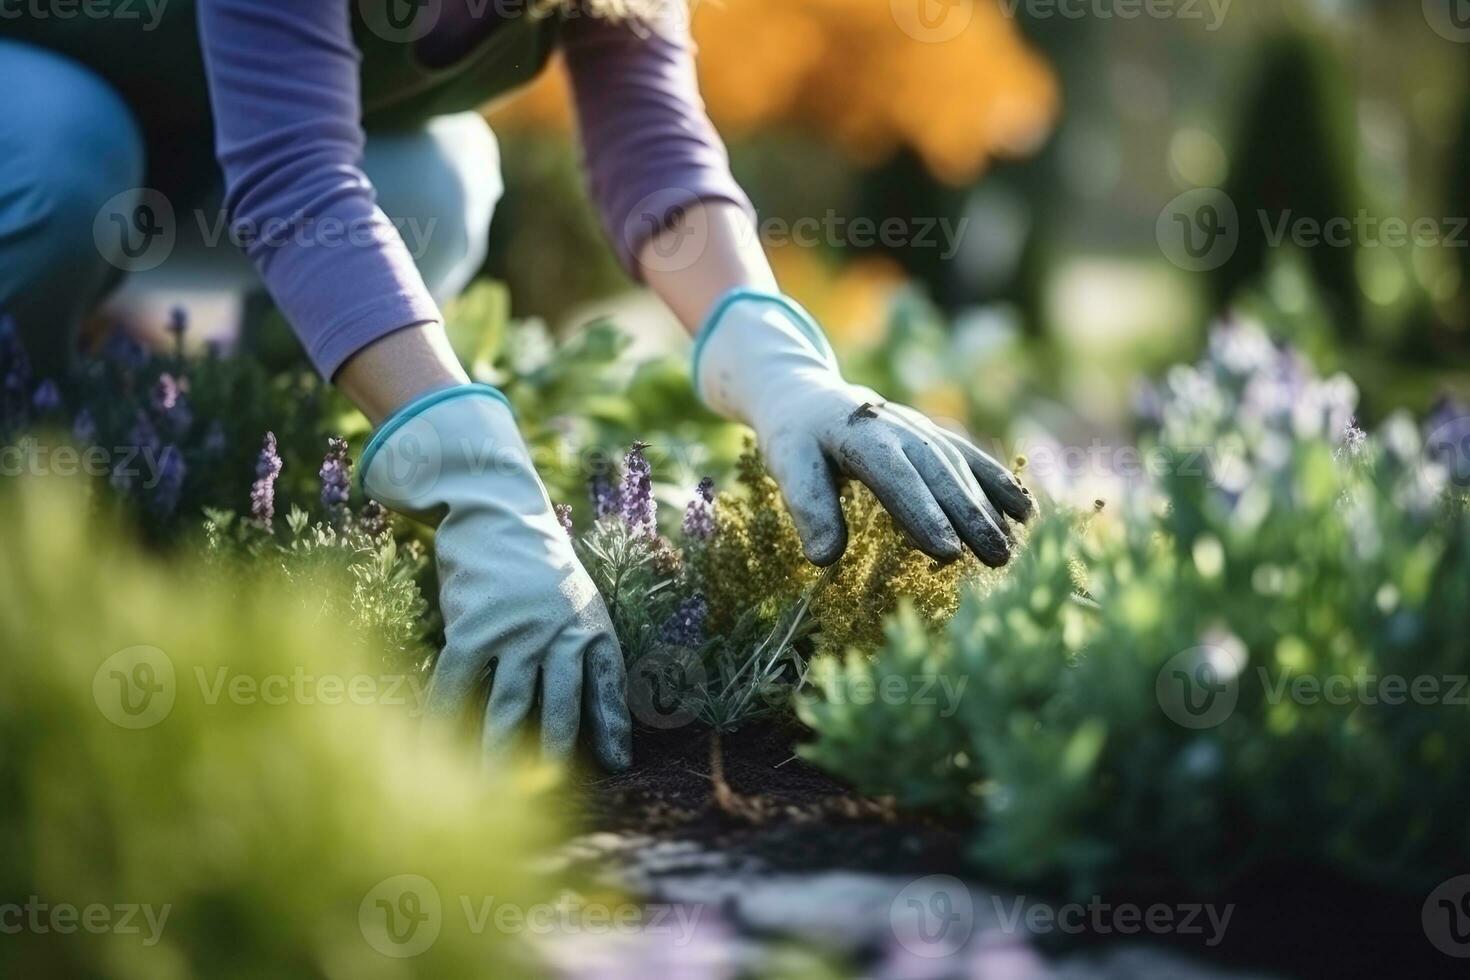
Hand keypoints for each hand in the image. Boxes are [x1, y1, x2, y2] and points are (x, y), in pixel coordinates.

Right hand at [361, 385, 630, 769]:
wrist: (496, 511)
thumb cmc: (537, 563)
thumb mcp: (576, 597)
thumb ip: (581, 644)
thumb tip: (585, 701)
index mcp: (590, 625)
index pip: (607, 684)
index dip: (611, 725)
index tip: (618, 762)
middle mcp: (558, 632)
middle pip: (561, 704)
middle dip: (556, 752)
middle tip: (552, 794)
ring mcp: (516, 631)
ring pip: (510, 705)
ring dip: (501, 752)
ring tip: (495, 793)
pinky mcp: (474, 626)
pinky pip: (459, 683)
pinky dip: (446, 718)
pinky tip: (437, 748)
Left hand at [694, 290, 1032, 565]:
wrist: (809, 396)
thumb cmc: (797, 439)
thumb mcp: (787, 464)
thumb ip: (807, 505)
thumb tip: (824, 557)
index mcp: (860, 435)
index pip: (896, 478)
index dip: (922, 513)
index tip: (946, 552)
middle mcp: (899, 428)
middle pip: (938, 475)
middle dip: (969, 516)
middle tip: (996, 557)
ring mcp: (922, 429)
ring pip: (960, 468)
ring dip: (988, 507)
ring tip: (1009, 549)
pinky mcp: (935, 435)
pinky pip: (971, 456)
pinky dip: (998, 482)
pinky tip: (1025, 512)